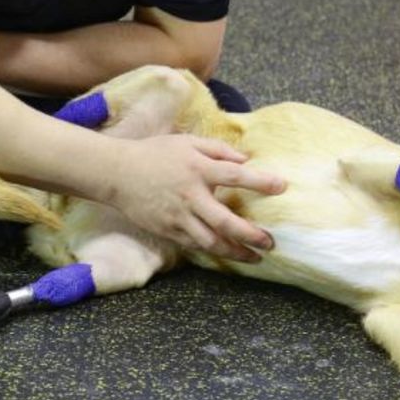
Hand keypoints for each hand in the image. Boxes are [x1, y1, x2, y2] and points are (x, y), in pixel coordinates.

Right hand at [106, 135, 285, 262]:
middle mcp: (190, 196)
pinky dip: (213, 251)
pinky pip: (195, 245)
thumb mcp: (188, 142)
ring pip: (211, 242)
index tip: (282, 187)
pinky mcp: (168, 230)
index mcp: (198, 169)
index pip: (236, 177)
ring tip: (254, 257)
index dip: (261, 182)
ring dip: (235, 252)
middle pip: (226, 222)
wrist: (118, 173)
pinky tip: (227, 252)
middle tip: (270, 242)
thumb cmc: (155, 153)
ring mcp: (178, 217)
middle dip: (251, 235)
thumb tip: (245, 160)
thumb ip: (218, 150)